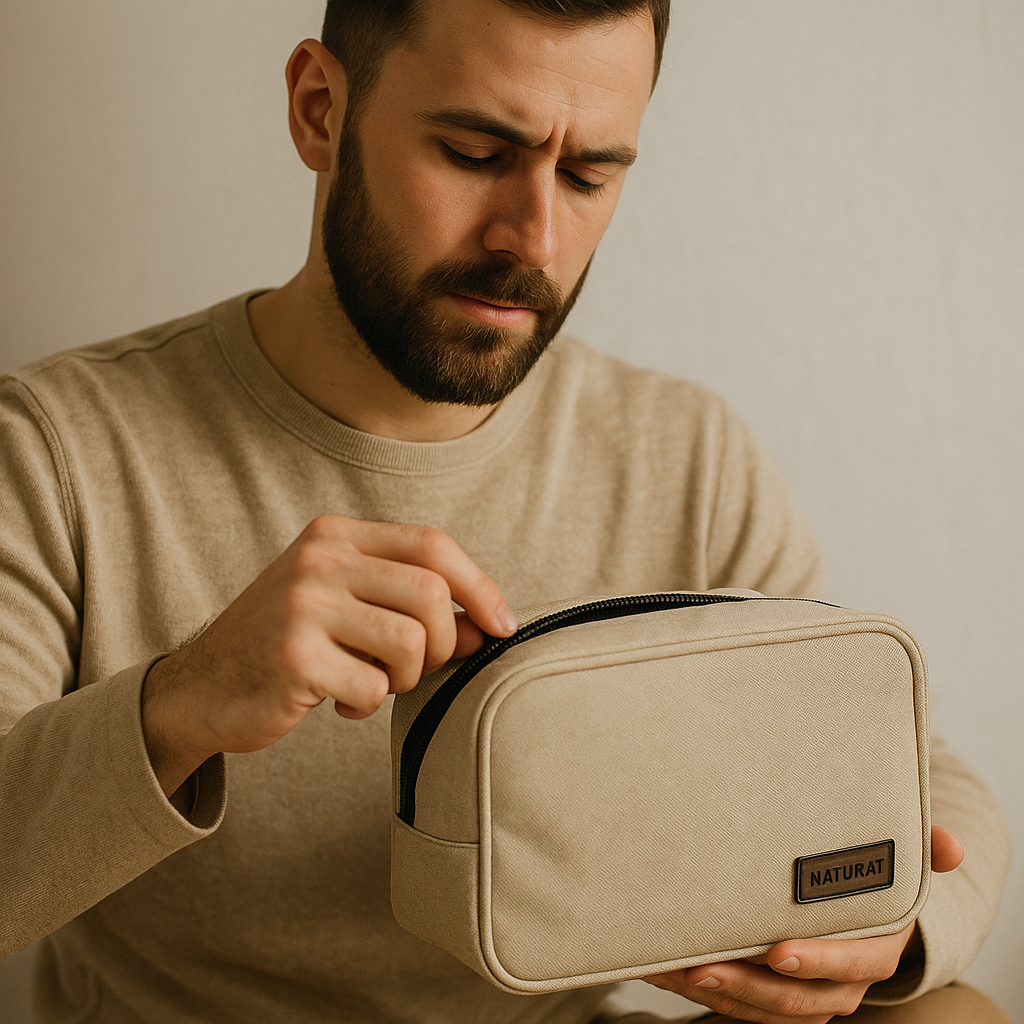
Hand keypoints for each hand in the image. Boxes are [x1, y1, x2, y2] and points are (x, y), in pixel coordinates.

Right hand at [141, 516, 515, 799]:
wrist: (200, 688)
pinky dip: (367, 705)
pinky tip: (336, 702)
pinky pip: (373, 687)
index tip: (504, 625)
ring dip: (406, 677)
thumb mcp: (350, 609)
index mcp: (336, 535)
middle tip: (413, 669)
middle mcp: (319, 559)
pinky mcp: (292, 656)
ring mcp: (302, 605)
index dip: (480, 586)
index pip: (433, 545)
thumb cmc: (290, 645)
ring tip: (373, 682)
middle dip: (444, 644)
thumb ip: (415, 607)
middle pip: (432, 593)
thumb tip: (491, 627)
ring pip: (411, 642)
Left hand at [644, 826, 963, 1022]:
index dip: (816, 962)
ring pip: (762, 1010)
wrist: (859, 906)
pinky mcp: (772, 995)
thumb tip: (951, 847)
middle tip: (705, 967)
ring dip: (718, 994)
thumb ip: (921, 849)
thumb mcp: (898, 861)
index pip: (850, 966)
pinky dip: (703, 991)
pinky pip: (738, 1005)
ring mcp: (804, 995)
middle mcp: (839, 982)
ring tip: (675, 971)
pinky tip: (665, 970)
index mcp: (873, 949)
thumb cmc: (871, 879)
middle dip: (749, 987)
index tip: (777, 951)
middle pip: (797, 1000)